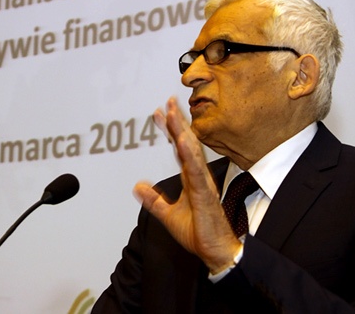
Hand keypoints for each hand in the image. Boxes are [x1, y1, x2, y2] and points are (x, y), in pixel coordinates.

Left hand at [133, 97, 241, 272]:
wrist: (216, 252)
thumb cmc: (200, 234)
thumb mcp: (168, 215)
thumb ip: (154, 200)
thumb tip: (138, 186)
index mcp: (191, 179)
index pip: (179, 149)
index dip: (170, 130)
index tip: (160, 113)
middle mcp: (198, 177)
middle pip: (187, 144)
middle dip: (177, 122)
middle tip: (168, 102)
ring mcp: (203, 185)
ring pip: (192, 153)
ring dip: (182, 133)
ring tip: (173, 114)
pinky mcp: (205, 196)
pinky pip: (196, 173)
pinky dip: (190, 156)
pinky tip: (184, 142)